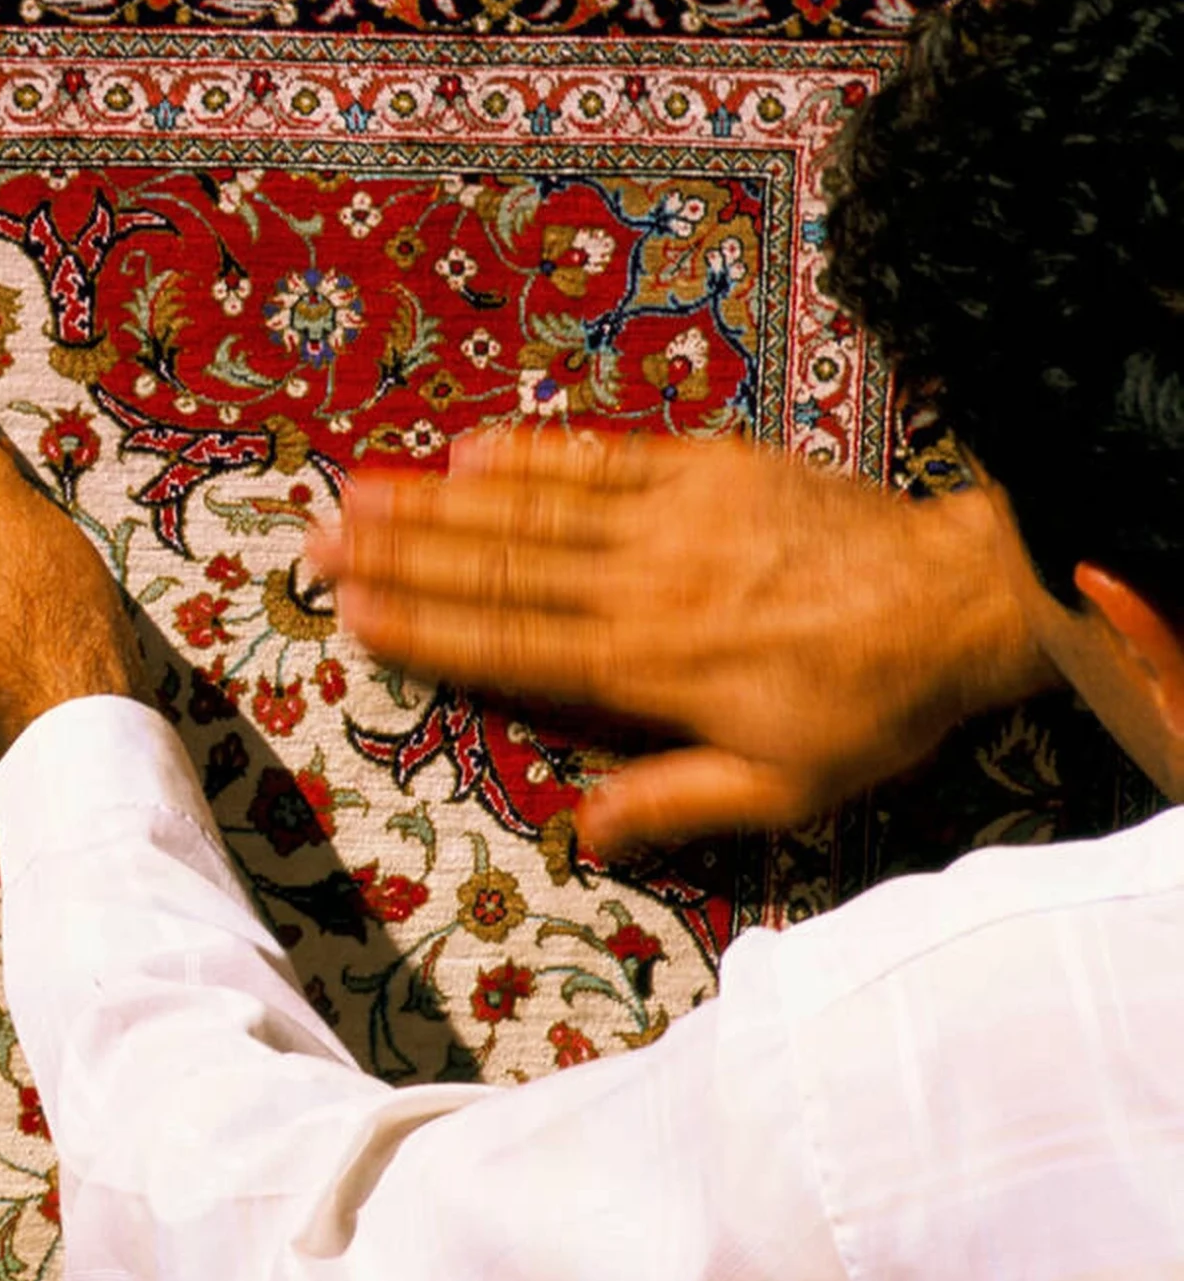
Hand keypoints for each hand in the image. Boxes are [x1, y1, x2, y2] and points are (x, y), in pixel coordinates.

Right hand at [308, 431, 1060, 850]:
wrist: (960, 600)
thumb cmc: (868, 706)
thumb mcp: (783, 789)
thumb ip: (674, 803)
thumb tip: (578, 832)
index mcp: (647, 666)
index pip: (508, 644)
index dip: (423, 626)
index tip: (350, 610)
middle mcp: (640, 584)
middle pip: (496, 565)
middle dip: (399, 552)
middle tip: (319, 537)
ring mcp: (671, 516)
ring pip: (532, 506)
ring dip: (439, 498)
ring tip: (362, 486)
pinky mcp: (707, 468)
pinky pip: (602, 456)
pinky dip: (533, 452)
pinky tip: (471, 447)